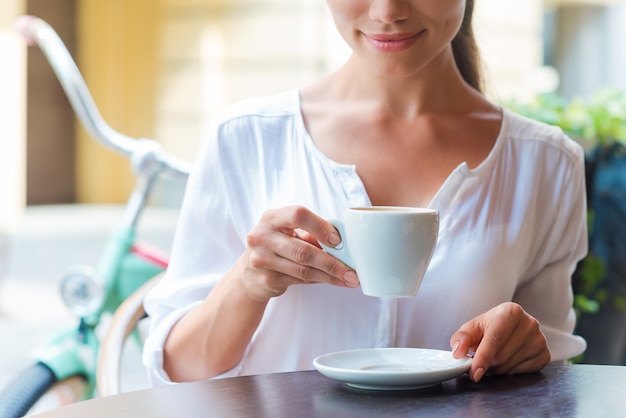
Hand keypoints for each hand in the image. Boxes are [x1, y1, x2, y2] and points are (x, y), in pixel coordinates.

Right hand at [238, 205, 358, 300]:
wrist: (248, 274)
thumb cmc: (277, 246)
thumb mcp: (288, 232)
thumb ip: (311, 234)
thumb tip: (344, 244)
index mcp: (271, 218)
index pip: (298, 215)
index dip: (320, 227)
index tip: (339, 240)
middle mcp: (262, 237)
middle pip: (303, 251)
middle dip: (332, 262)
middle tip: (353, 271)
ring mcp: (262, 260)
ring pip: (304, 270)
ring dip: (331, 276)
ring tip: (350, 279)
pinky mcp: (266, 280)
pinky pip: (300, 281)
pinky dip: (321, 281)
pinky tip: (334, 281)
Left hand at [449, 302, 550, 382]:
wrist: (510, 328)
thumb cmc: (489, 327)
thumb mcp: (472, 328)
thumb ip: (461, 338)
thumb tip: (458, 352)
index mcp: (510, 311)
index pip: (495, 339)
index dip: (483, 358)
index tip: (474, 373)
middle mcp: (530, 323)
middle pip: (502, 356)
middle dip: (487, 364)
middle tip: (482, 360)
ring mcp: (540, 339)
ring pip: (510, 366)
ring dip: (497, 369)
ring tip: (495, 357)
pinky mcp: (545, 355)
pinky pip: (522, 373)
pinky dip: (511, 371)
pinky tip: (509, 360)